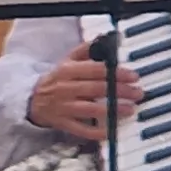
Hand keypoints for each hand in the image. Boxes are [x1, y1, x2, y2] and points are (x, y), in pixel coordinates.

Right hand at [26, 57, 140, 144]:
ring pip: (90, 109)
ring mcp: (64, 107)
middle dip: (120, 91)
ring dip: (112, 110)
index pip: (95, 70)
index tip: (133, 76)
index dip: (116, 72)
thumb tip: (105, 39)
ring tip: (130, 109)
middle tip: (137, 93)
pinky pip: (81, 129)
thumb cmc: (57, 80)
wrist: (33, 100)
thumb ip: (86, 50)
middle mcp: (65, 88)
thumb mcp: (67, 61)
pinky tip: (110, 131)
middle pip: (96, 89)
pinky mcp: (63, 123)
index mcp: (67, 70)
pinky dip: (95, 131)